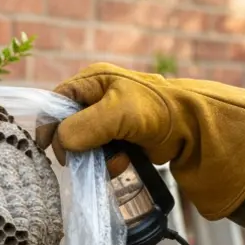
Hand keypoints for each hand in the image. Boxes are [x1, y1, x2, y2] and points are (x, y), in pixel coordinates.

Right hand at [36, 62, 244, 219]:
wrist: (194, 129)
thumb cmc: (156, 111)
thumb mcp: (116, 112)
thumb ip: (83, 126)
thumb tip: (61, 143)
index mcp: (94, 80)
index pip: (57, 101)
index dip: (50, 125)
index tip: (51, 149)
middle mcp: (99, 97)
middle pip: (69, 126)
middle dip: (77, 146)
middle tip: (85, 161)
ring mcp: (110, 119)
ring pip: (85, 145)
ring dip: (96, 158)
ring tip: (116, 161)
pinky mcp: (122, 138)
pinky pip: (102, 154)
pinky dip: (109, 163)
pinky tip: (124, 163)